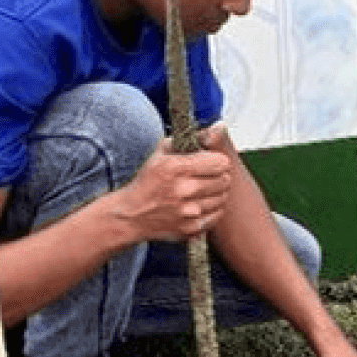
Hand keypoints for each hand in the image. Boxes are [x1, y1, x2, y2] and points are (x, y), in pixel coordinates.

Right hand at [118, 141, 232, 241]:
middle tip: (208, 176)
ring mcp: (189, 212)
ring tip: (202, 190)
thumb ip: (186, 140)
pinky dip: (212, 209)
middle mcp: (184, 190)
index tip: (210, 162)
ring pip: (223, 197)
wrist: (131, 216)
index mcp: (176, 168)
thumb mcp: (160, 154)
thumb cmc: (148, 182)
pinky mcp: (192, 228)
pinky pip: (217, 215)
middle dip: (219, 176)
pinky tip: (199, 204)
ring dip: (216, 193)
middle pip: (225, 180)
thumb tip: (216, 128)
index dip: (217, 160)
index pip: (220, 162)